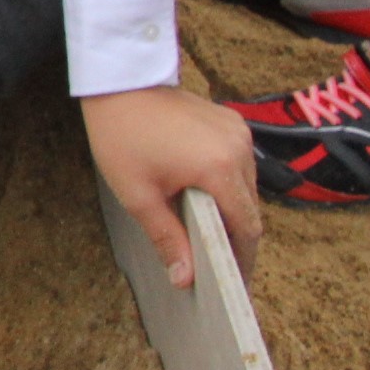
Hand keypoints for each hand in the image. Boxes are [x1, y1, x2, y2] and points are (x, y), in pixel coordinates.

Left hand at [82, 84, 262, 287]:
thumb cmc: (122, 137)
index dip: (243, 259)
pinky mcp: (234, 123)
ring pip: (247, 188)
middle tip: (220, 267)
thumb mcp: (138, 195)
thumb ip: (167, 238)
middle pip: (249, 209)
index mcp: (219, 168)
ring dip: (232, 211)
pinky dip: (228, 185)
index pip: (246, 227)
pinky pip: (239, 165)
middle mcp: (239, 149)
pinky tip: (206, 199)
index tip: (237, 285)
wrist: (119, 84)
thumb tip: (185, 279)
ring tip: (211, 236)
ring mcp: (240, 133)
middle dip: (237, 239)